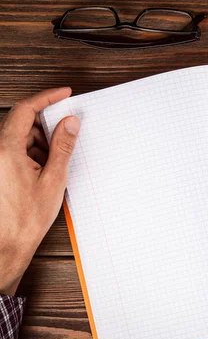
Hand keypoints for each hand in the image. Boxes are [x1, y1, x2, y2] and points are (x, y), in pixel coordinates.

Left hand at [0, 88, 79, 294]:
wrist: (6, 245)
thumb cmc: (25, 218)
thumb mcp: (53, 179)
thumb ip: (62, 147)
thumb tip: (70, 123)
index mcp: (6, 150)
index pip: (25, 110)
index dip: (47, 98)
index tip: (64, 93)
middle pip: (22, 124)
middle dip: (47, 127)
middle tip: (67, 135)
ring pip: (20, 138)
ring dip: (41, 144)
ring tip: (56, 164)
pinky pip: (15, 151)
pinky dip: (33, 155)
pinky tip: (46, 171)